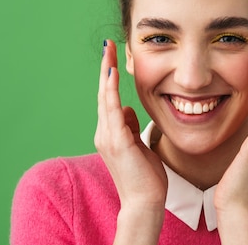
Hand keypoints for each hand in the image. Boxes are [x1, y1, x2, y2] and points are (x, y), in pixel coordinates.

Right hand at [94, 40, 167, 243]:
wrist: (144, 201)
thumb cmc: (144, 176)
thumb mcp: (137, 144)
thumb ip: (130, 126)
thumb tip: (128, 109)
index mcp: (110, 132)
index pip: (109, 98)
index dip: (110, 77)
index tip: (113, 56)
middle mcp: (104, 132)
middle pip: (104, 93)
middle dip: (106, 68)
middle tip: (108, 45)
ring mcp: (108, 136)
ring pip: (106, 98)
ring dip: (107, 73)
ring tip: (108, 52)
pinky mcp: (117, 141)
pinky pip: (112, 110)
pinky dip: (111, 91)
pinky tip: (113, 75)